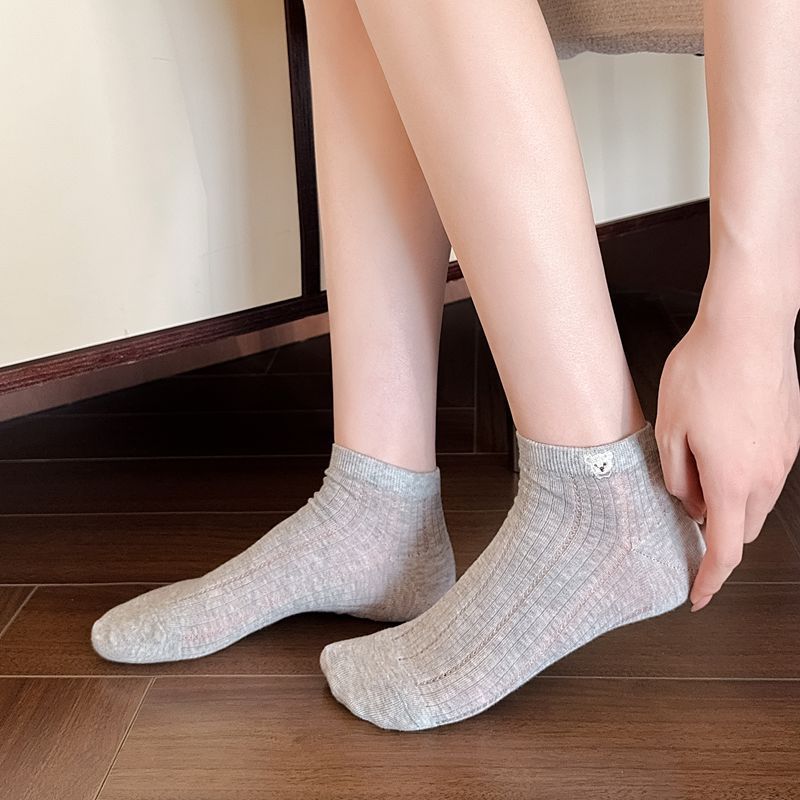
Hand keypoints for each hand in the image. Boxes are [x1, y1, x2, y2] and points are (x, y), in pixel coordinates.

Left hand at [655, 296, 799, 610]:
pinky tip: (718, 451)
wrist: (748, 326)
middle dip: (715, 536)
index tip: (696, 595)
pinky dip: (742, 478)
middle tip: (684, 521)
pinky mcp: (789, 435)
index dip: (709, 579)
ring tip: (695, 476)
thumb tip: (687, 502)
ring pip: (755, 500)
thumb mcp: (669, 427)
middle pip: (741, 527)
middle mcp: (766, 475)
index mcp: (732, 480)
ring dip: (728, 502)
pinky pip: (765, 472)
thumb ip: (676, 475)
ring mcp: (783, 455)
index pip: (724, 549)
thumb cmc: (703, 372)